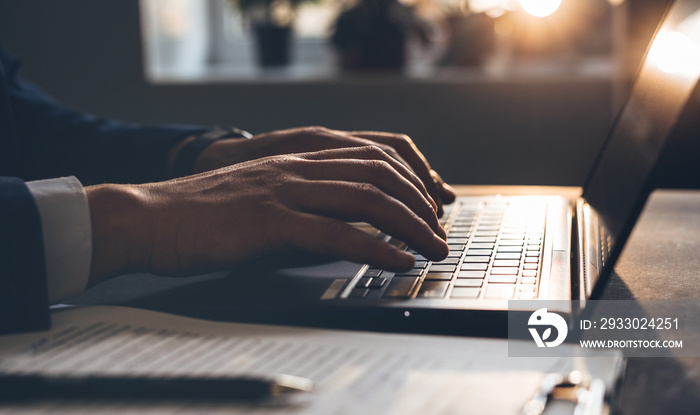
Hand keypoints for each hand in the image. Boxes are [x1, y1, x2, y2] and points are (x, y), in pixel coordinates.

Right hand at [87, 146, 447, 283]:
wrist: (151, 217)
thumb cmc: (206, 214)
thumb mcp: (264, 195)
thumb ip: (304, 200)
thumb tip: (348, 226)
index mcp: (298, 158)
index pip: (373, 154)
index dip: (412, 177)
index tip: (431, 204)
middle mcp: (298, 167)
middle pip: (380, 173)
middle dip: (420, 202)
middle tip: (440, 231)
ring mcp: (285, 191)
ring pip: (366, 198)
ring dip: (410, 225)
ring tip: (432, 247)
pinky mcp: (270, 222)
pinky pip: (336, 233)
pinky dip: (375, 248)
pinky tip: (397, 261)